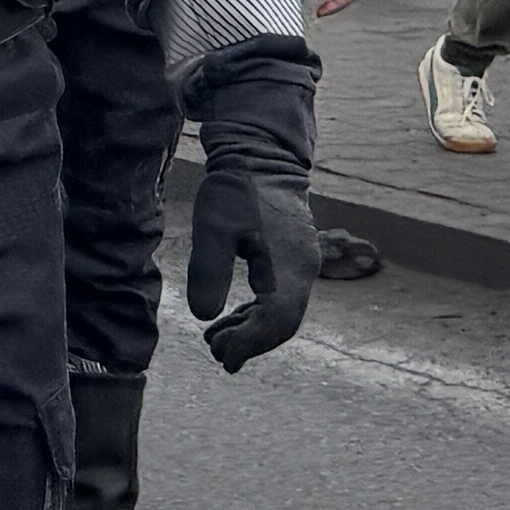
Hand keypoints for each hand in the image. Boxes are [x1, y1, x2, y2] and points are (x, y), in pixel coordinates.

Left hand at [183, 163, 323, 367]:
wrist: (262, 155)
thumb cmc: (236, 189)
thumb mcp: (213, 227)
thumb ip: (208, 271)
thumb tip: (204, 317)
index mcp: (289, 266)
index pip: (276, 321)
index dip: (249, 343)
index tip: (220, 352)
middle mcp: (304, 270)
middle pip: (284, 323)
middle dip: (251, 343)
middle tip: (216, 354)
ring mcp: (302, 264)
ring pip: (283, 312)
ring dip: (252, 330)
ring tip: (216, 339)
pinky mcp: (294, 257)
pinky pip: (282, 297)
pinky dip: (258, 314)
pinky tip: (233, 318)